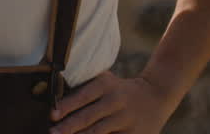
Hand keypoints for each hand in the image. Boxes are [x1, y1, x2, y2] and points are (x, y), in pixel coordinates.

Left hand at [49, 71, 175, 133]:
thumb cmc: (120, 90)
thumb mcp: (106, 81)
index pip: (84, 95)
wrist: (157, 95)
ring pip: (99, 132)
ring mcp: (126, 119)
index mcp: (107, 86)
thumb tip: (54, 94)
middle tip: (53, 133)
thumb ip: (85, 85)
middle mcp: (116, 101)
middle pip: (90, 117)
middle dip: (69, 127)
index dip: (68, 105)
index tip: (52, 115)